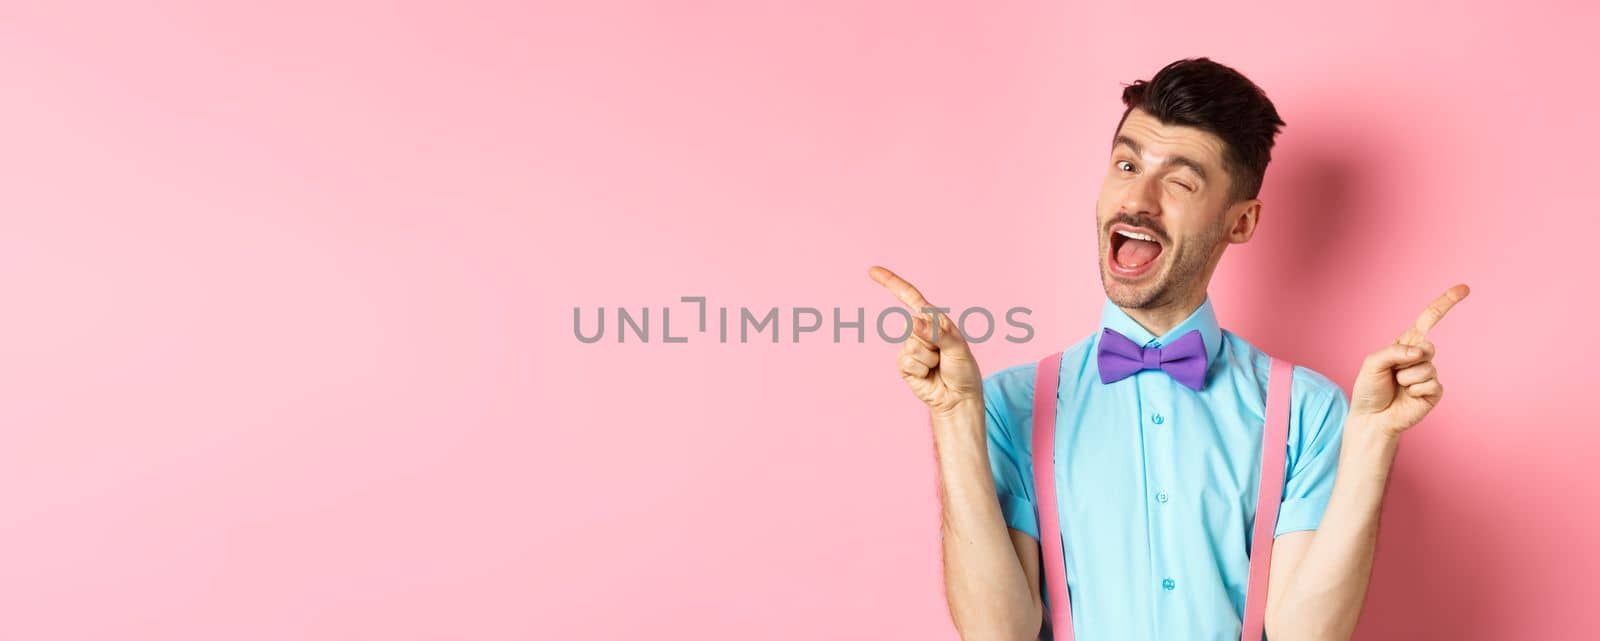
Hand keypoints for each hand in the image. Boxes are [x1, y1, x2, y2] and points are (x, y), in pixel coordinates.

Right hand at [868, 266, 982, 419]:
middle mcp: (920, 331)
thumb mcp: (958, 347)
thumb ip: (937, 333)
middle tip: (944, 355)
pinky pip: (908, 360)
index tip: (872, 271)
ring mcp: (910, 348)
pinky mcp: (904, 365)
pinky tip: (928, 375)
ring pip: (912, 346)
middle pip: (913, 326)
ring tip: (938, 366)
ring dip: (929, 358)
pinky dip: (921, 369)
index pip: (910, 296)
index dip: (891, 282)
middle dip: (932, 341)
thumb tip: (912, 321)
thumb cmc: (963, 370)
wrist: (958, 398)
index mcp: (934, 320)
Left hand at [1349, 284, 1469, 438]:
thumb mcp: (1372, 363)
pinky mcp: (1435, 391)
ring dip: (1406, 379)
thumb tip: (1420, 352)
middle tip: (1392, 375)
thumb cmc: (1369, 389)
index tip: (1464, 288)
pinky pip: (1430, 384)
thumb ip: (1393, 352)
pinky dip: (1414, 391)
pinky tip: (1407, 397)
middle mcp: (1420, 356)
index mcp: (1405, 344)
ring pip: (1426, 368)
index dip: (1445, 303)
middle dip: (1406, 361)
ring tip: (1397, 388)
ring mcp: (1429, 373)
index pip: (1429, 319)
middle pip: (1428, 347)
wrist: (1371, 418)